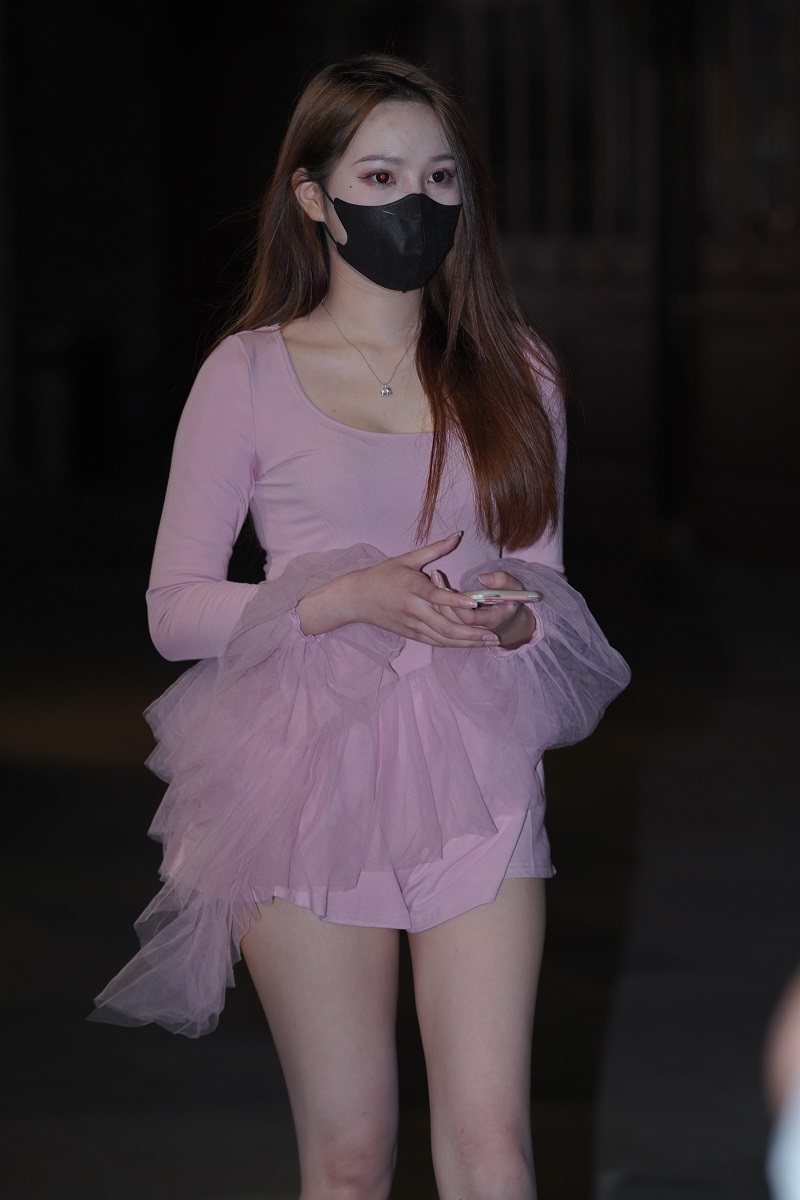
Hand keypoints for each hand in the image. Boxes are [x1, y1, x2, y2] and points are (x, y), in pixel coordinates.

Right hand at [295, 533, 499, 647]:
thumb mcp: (407, 559)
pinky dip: (454, 644)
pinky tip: (471, 644)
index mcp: (412, 588)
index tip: (476, 603)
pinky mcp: (411, 634)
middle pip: (445, 626)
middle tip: (495, 633)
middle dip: (472, 632)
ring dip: (468, 642)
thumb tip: (458, 534)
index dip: (456, 601)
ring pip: (443, 639)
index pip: (436, 596)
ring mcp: (412, 625)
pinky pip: (436, 642)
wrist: (357, 598)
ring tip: (489, 641)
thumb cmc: (382, 575)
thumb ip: (435, 549)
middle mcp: (413, 609)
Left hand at [431, 568, 535, 650]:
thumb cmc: (512, 601)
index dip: (458, 605)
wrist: (510, 621)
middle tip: (435, 576)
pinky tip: (434, 589)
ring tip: (434, 578)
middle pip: (453, 621)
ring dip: (437, 602)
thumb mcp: (515, 588)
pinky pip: (444, 622)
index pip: (469, 618)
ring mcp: (467, 631)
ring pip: (446, 623)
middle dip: (442, 600)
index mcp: (492, 620)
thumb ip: (502, 580)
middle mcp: (477, 628)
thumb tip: (482, 577)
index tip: (448, 585)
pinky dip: (438, 607)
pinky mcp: (459, 629)